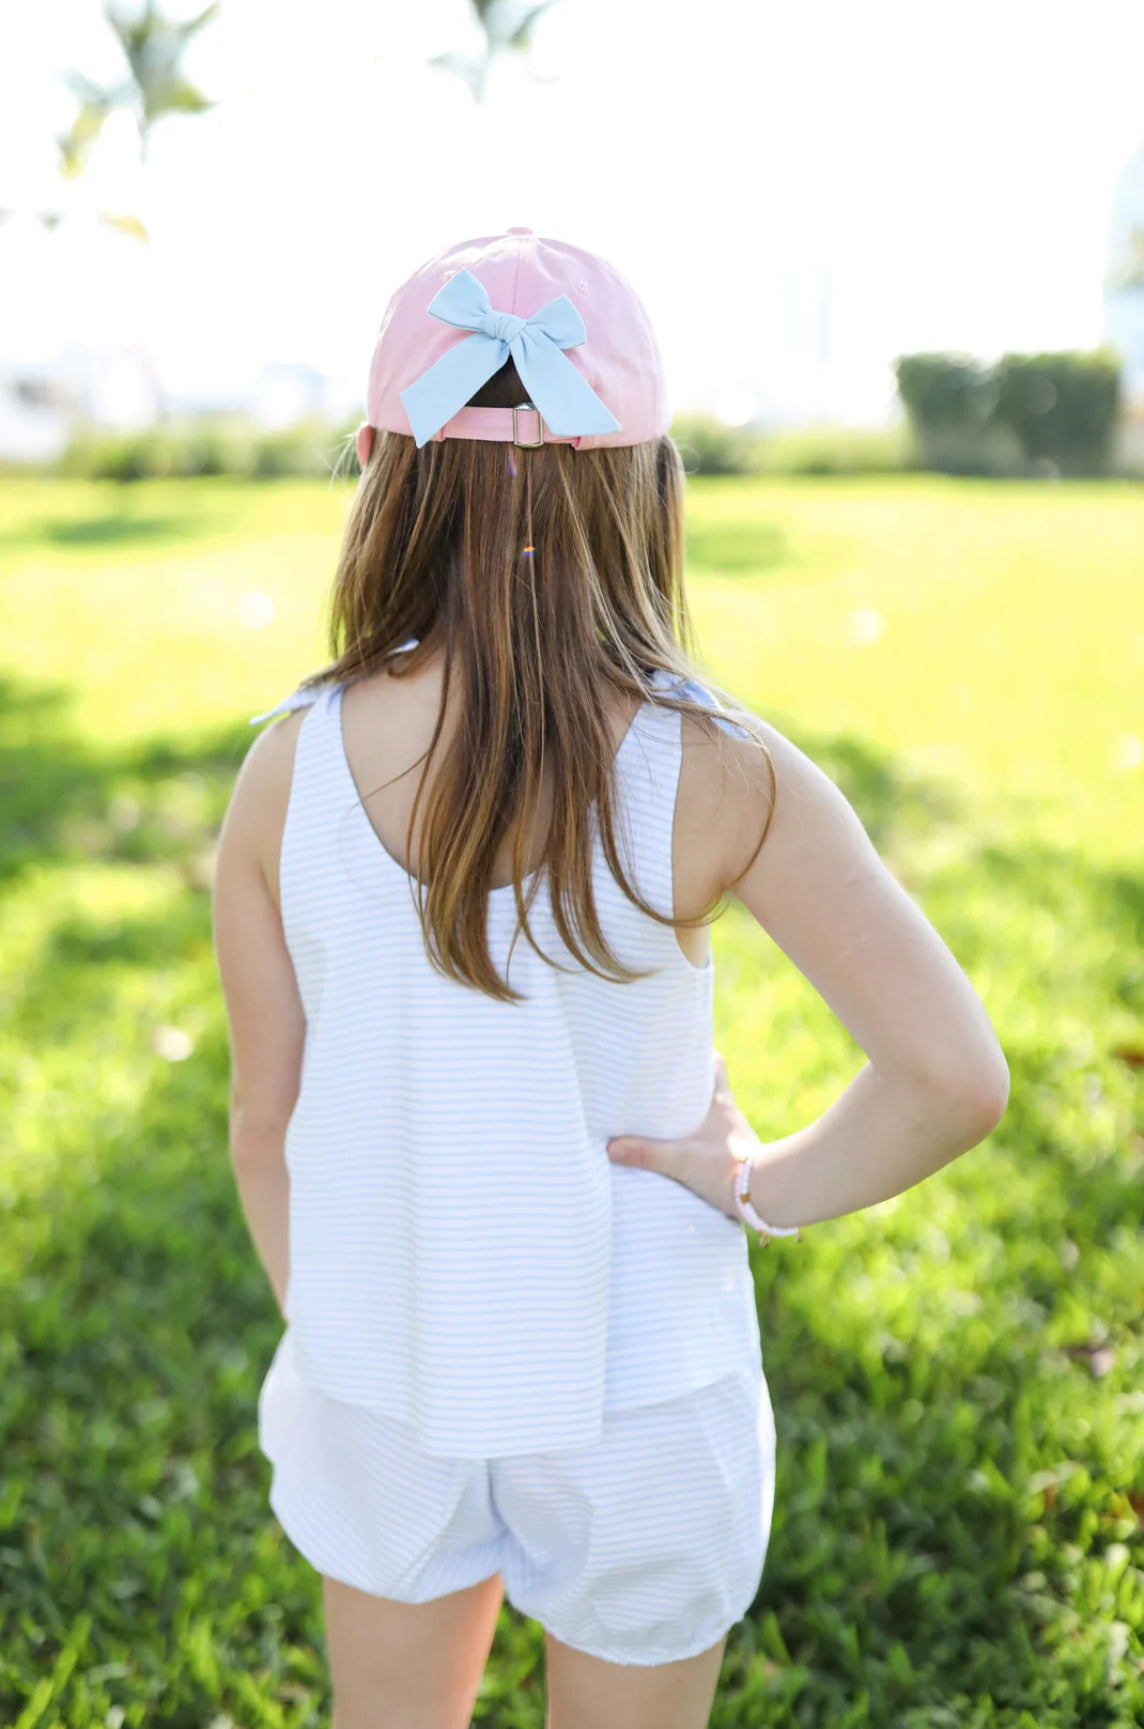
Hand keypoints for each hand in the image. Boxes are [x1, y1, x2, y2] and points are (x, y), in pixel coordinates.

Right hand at [605, 1051, 757, 1221]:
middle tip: (667, 1086)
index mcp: (719, 1103)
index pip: (715, 1063)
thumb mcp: (681, 1160)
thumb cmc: (726, 1168)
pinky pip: (719, 1141)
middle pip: (713, 1087)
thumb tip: (611, 1147)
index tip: (682, 1050)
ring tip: (673, 1121)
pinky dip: (706, 1141)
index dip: (701, 1053)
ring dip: (699, 1116)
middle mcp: (730, 1114)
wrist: (766, 1194)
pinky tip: (691, 1152)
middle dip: (693, 1085)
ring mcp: (737, 1135)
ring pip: (717, 1115)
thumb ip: (646, 1153)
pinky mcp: (740, 1157)